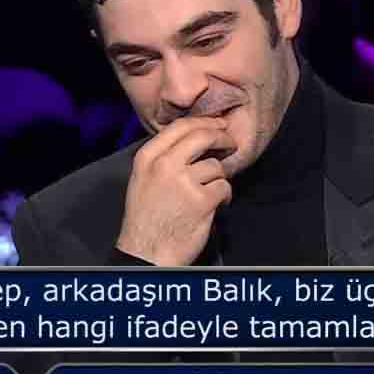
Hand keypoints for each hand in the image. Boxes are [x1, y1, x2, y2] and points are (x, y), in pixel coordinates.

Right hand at [116, 117, 235, 265]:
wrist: (146, 252)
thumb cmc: (146, 218)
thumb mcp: (143, 179)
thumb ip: (163, 157)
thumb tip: (196, 139)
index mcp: (147, 157)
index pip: (180, 126)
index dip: (204, 122)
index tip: (218, 125)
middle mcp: (164, 165)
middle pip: (203, 136)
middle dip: (222, 137)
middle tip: (231, 143)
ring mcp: (183, 182)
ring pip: (216, 166)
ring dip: (219, 178)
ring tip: (211, 192)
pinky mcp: (201, 201)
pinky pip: (224, 187)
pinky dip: (224, 196)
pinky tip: (216, 204)